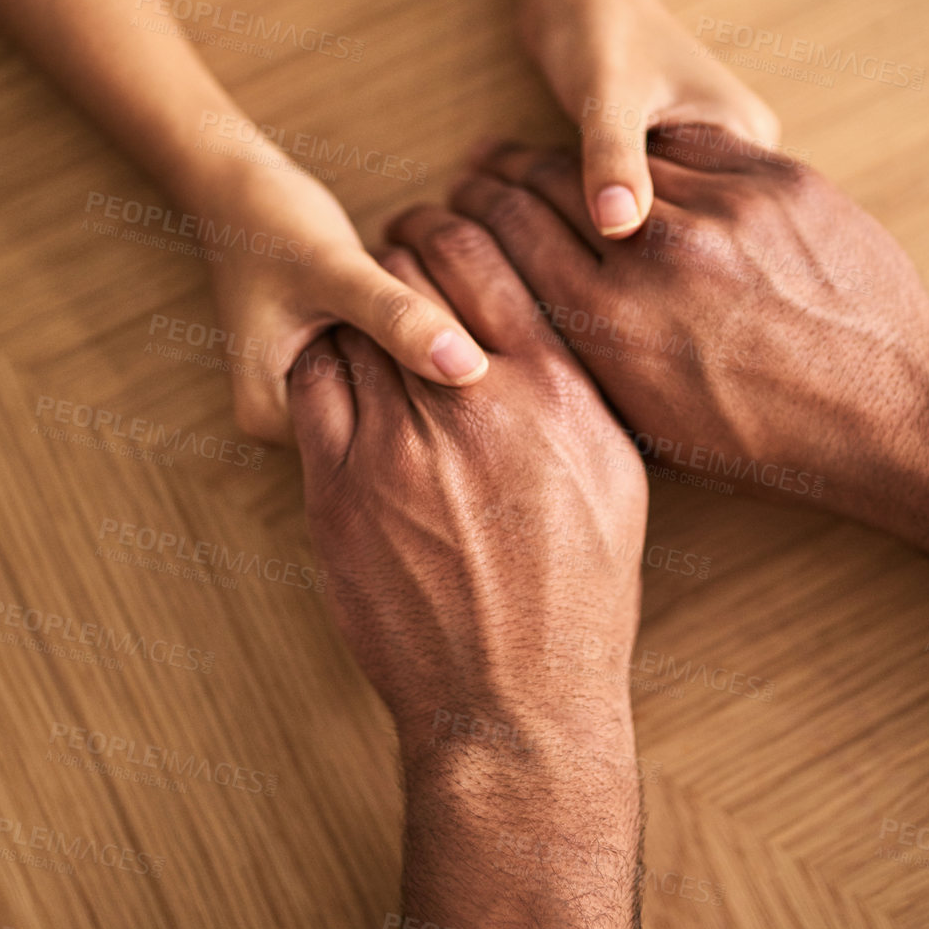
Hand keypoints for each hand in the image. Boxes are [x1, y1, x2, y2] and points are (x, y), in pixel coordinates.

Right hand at [198, 158, 489, 443]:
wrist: (241, 187)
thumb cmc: (276, 221)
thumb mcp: (337, 269)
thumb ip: (397, 317)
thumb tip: (470, 370)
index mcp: (272, 419)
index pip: (373, 434)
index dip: (419, 387)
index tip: (431, 334)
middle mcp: (286, 423)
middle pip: (379, 419)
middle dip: (414, 371)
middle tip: (430, 314)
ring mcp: (305, 398)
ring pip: (385, 392)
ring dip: (409, 352)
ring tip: (417, 306)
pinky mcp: (326, 371)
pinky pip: (380, 368)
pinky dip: (399, 339)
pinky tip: (405, 305)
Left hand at [287, 205, 648, 745]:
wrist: (512, 701)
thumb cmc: (579, 600)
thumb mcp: (617, 480)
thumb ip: (578, 392)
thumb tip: (549, 335)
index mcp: (551, 391)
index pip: (484, 258)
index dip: (454, 227)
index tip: (443, 230)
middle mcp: (473, 402)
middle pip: (410, 275)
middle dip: (399, 249)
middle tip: (393, 248)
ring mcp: (396, 444)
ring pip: (353, 323)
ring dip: (354, 302)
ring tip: (359, 303)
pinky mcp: (337, 488)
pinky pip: (311, 387)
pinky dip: (321, 360)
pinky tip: (335, 365)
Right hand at [447, 127, 928, 524]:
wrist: (895, 409)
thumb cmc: (774, 442)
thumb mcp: (658, 429)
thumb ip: (586, 367)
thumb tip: (524, 330)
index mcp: (612, 330)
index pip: (508, 239)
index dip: (469, 215)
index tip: (452, 204)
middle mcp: (655, 262)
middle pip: (542, 188)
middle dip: (495, 174)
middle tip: (475, 165)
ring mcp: (720, 212)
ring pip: (617, 160)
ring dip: (569, 155)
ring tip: (545, 155)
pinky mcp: (776, 181)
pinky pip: (692, 145)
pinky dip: (657, 147)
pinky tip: (636, 149)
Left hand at [519, 0, 779, 239]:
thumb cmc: (595, 26)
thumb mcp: (605, 95)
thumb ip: (614, 158)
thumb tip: (619, 224)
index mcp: (749, 137)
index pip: (724, 226)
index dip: (670, 252)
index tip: (616, 263)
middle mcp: (741, 152)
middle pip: (699, 231)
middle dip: (647, 243)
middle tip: (588, 239)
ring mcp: (711, 157)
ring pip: (671, 223)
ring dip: (631, 229)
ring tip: (583, 225)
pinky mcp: (678, 160)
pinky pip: (652, 205)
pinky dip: (620, 211)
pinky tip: (585, 207)